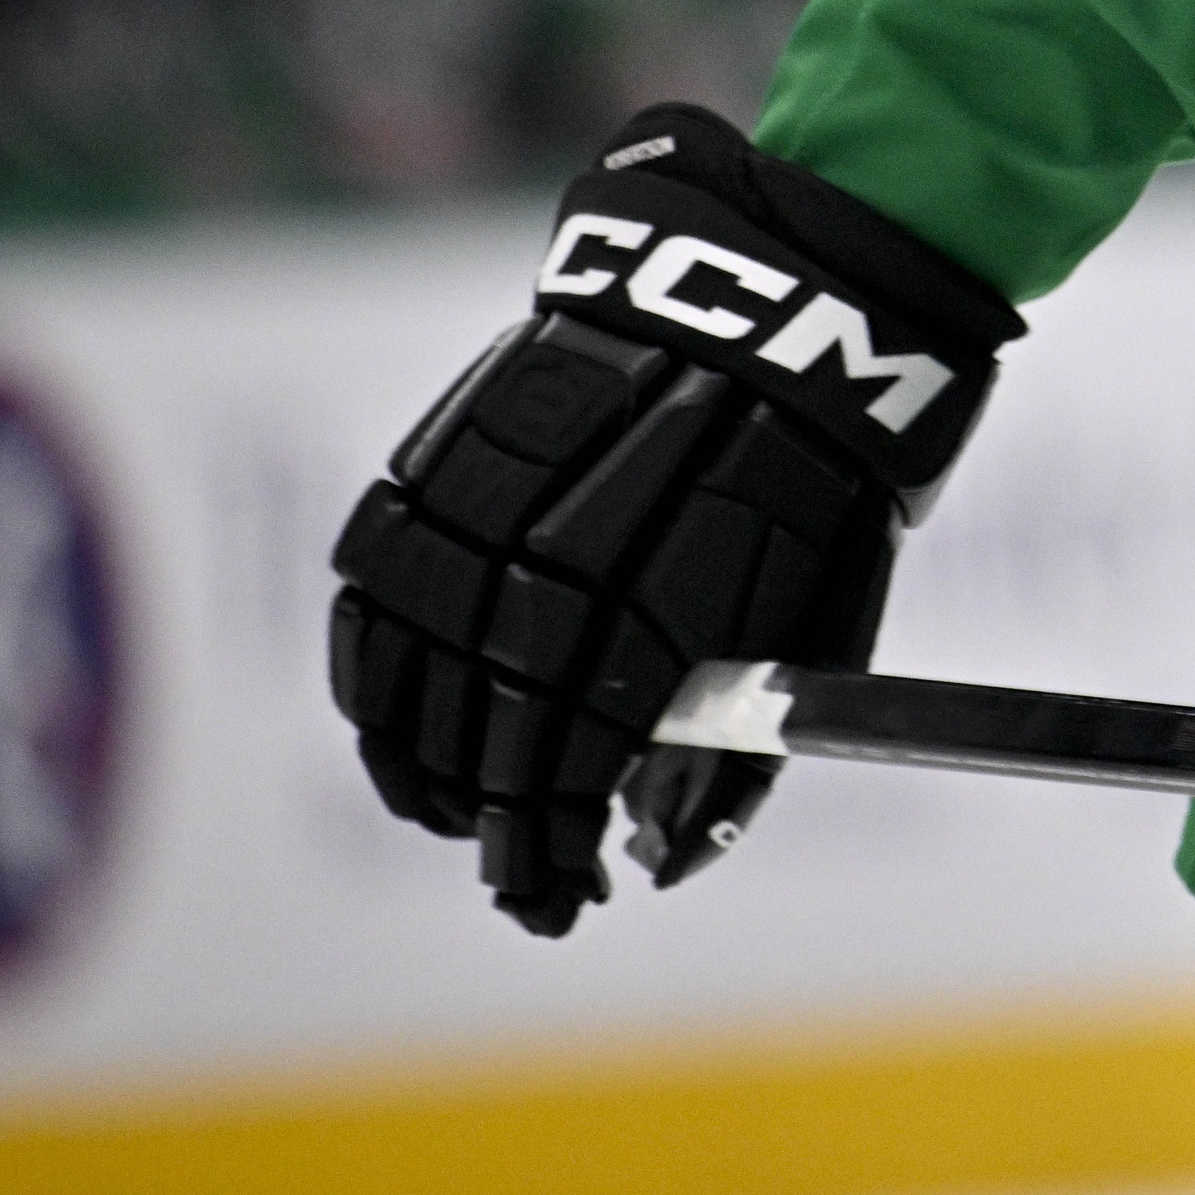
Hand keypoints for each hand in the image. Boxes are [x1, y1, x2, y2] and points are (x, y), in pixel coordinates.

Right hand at [327, 107, 1017, 932]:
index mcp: (673, 590)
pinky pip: (375, 564)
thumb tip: (664, 862)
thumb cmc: (824, 476)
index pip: (570, 756)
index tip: (560, 900)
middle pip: (485, 714)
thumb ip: (742, 748)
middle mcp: (568, 537)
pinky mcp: (452, 435)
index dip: (548, 844)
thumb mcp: (823, 620)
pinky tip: (387, 707)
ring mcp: (497, 481)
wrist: (792, 294)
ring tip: (444, 809)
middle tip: (512, 872)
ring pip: (412, 647)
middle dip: (488, 816)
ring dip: (412, 751)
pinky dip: (370, 652)